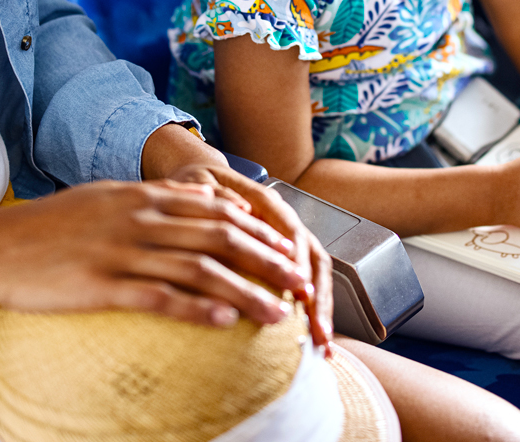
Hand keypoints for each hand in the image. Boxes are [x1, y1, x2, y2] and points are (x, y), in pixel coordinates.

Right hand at [0, 180, 309, 329]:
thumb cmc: (50, 226)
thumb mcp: (108, 197)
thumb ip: (157, 197)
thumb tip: (202, 198)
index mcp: (143, 196)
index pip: (217, 209)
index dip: (258, 230)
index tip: (288, 248)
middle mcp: (140, 219)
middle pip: (220, 238)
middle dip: (267, 260)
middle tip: (299, 281)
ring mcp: (122, 252)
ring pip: (200, 270)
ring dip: (246, 291)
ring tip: (277, 312)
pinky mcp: (103, 287)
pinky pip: (160, 298)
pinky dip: (197, 309)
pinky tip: (226, 321)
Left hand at [167, 163, 334, 351]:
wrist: (201, 179)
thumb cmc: (197, 184)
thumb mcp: (198, 181)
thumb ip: (214, 195)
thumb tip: (236, 207)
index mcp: (264, 199)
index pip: (288, 228)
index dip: (295, 260)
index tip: (298, 289)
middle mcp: (283, 218)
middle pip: (311, 255)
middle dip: (317, 295)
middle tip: (318, 330)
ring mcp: (286, 238)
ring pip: (314, 271)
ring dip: (320, 306)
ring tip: (322, 340)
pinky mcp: (282, 255)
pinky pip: (304, 280)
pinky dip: (311, 308)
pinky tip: (313, 335)